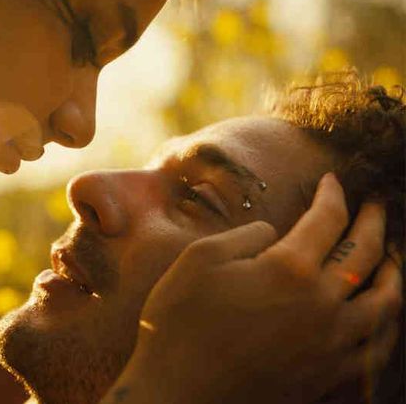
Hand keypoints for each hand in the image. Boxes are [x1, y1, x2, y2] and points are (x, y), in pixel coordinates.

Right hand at [102, 173, 401, 403]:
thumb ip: (244, 236)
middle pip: (366, 254)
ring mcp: (330, 344)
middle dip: (375, 222)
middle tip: (377, 207)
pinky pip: (377, 347)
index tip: (333, 181)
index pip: (327, 219)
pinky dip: (387, 324)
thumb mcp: (199, 260)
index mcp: (288, 269)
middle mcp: (321, 304)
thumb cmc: (180, 322)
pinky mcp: (328, 375)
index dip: (333, 194)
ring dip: (393, 273)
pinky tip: (382, 316)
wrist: (179, 393)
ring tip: (392, 259)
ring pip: (386, 304)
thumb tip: (274, 233)